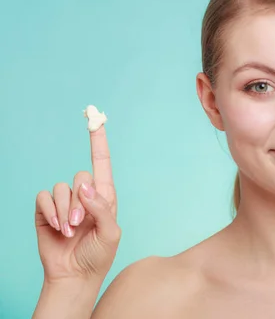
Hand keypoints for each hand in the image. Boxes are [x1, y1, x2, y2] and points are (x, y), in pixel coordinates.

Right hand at [34, 124, 120, 282]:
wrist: (75, 275)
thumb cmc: (98, 255)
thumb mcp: (111, 234)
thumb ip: (102, 209)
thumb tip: (85, 188)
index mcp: (105, 196)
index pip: (103, 163)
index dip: (99, 141)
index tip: (95, 119)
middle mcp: (85, 194)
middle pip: (81, 176)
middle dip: (80, 202)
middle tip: (80, 223)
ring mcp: (65, 202)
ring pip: (61, 188)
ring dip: (65, 211)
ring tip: (70, 231)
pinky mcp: (46, 210)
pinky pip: (44, 197)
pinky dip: (50, 212)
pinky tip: (57, 228)